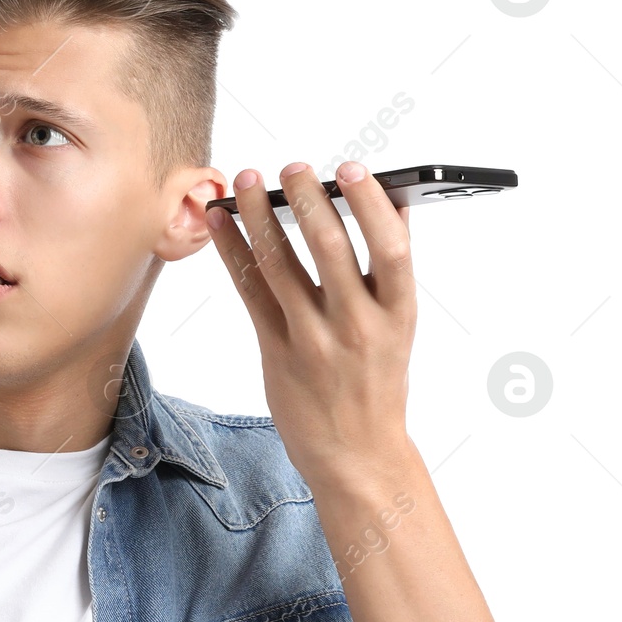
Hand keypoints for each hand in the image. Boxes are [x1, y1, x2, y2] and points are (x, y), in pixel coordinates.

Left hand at [204, 160, 415, 490]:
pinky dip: (233, 252)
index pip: (391, 248)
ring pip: (281, 266)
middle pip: (329, 249)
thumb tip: (390, 204)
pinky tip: (222, 223)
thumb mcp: (399, 328)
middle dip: (308, 199)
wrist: (355, 455)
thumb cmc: (377, 383)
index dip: (371, 204)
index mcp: (399, 314)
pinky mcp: (276, 353)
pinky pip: (250, 292)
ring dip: (259, 216)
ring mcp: (313, 341)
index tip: (353, 168)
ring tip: (245, 181)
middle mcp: (357, 326)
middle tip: (292, 166)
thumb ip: (390, 271)